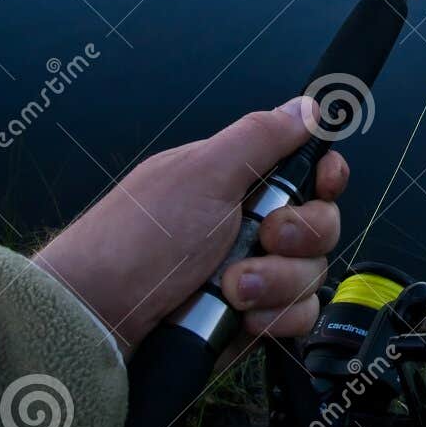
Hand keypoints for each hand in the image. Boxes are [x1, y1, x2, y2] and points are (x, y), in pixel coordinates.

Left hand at [34, 98, 347, 358]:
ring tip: (230, 288)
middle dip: (299, 234)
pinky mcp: (252, 321)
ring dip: (277, 282)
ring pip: (312, 273)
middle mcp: (249, 227)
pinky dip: (273, 318)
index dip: (326, 176)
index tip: (324, 181)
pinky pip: (297, 317)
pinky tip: (240, 317)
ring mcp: (253, 276)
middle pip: (321, 223)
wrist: (99, 321)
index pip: (308, 170)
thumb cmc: (136, 241)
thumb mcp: (202, 174)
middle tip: (263, 238)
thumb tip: (307, 105)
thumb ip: (261, 136)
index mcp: (237, 182)